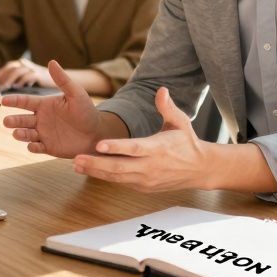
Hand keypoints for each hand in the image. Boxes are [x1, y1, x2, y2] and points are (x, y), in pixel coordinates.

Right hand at [2, 60, 106, 157]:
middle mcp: (41, 119)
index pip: (25, 102)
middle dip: (13, 120)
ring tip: (17, 133)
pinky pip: (37, 147)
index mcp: (45, 105)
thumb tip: (51, 62)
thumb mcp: (76, 94)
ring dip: (20, 134)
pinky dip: (33, 147)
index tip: (3, 100)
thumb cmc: (87, 111)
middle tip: (7, 121)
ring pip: (26, 134)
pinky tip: (32, 145)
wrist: (97, 133)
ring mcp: (43, 134)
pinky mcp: (48, 147)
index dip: (14, 101)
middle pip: (21, 119)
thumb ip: (62, 80)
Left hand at [73, 87, 210, 192]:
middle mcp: (151, 166)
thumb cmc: (186, 141)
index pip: (134, 148)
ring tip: (77, 165)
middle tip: (76, 158)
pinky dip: (106, 177)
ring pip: (118, 177)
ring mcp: (147, 180)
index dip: (116, 147)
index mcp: (159, 148)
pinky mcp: (144, 187)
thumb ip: (167, 107)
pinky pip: (121, 182)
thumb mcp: (180, 122)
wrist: (200, 169)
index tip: (98, 144)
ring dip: (96, 172)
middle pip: (120, 167)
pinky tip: (90, 170)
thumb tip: (161, 89)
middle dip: (96, 164)